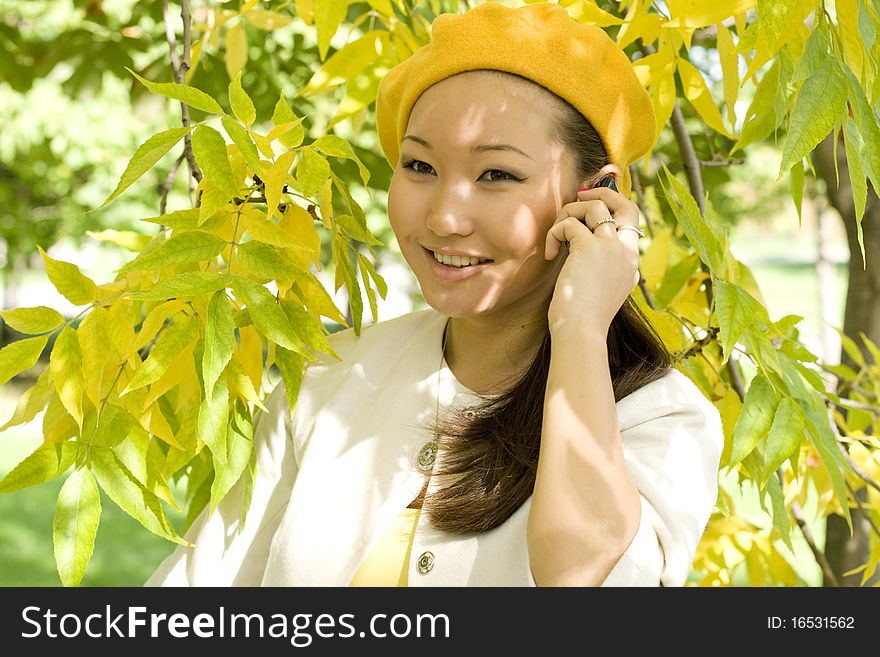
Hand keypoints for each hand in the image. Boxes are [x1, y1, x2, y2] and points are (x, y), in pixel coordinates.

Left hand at [544, 187, 641, 336]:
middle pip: (626, 204)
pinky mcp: (589, 247)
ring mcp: (611, 247)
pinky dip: (554, 233)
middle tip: (580, 196)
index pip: (630, 222)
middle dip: (603, 192)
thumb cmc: (583, 318)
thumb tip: (580, 251)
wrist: (581, 331)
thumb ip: (603, 270)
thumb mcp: (602, 291)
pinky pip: (568, 224)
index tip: (589, 211)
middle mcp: (627, 251)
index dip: (612, 210)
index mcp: (631, 262)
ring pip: (595, 205)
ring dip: (570, 212)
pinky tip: (549, 253)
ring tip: (556, 234)